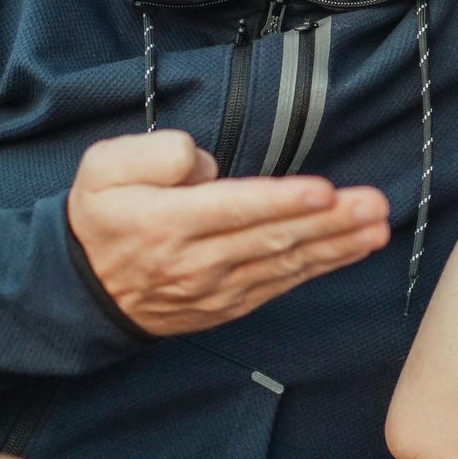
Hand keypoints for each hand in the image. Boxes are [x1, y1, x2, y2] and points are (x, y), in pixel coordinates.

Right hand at [67, 131, 388, 335]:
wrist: (79, 291)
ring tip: (378, 226)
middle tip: (372, 205)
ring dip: (337, 245)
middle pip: (271, 238)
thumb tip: (205, 164)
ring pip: (285, 263)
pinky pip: (282, 283)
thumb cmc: (100, 217)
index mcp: (165, 223)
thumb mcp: (103, 168)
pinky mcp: (230, 304)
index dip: (281, 202)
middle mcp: (196, 261)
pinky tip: (354, 250)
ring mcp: (217, 288)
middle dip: (329, 222)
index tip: (323, 193)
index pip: (233, 210)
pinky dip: (321, 267)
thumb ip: (155, 154)